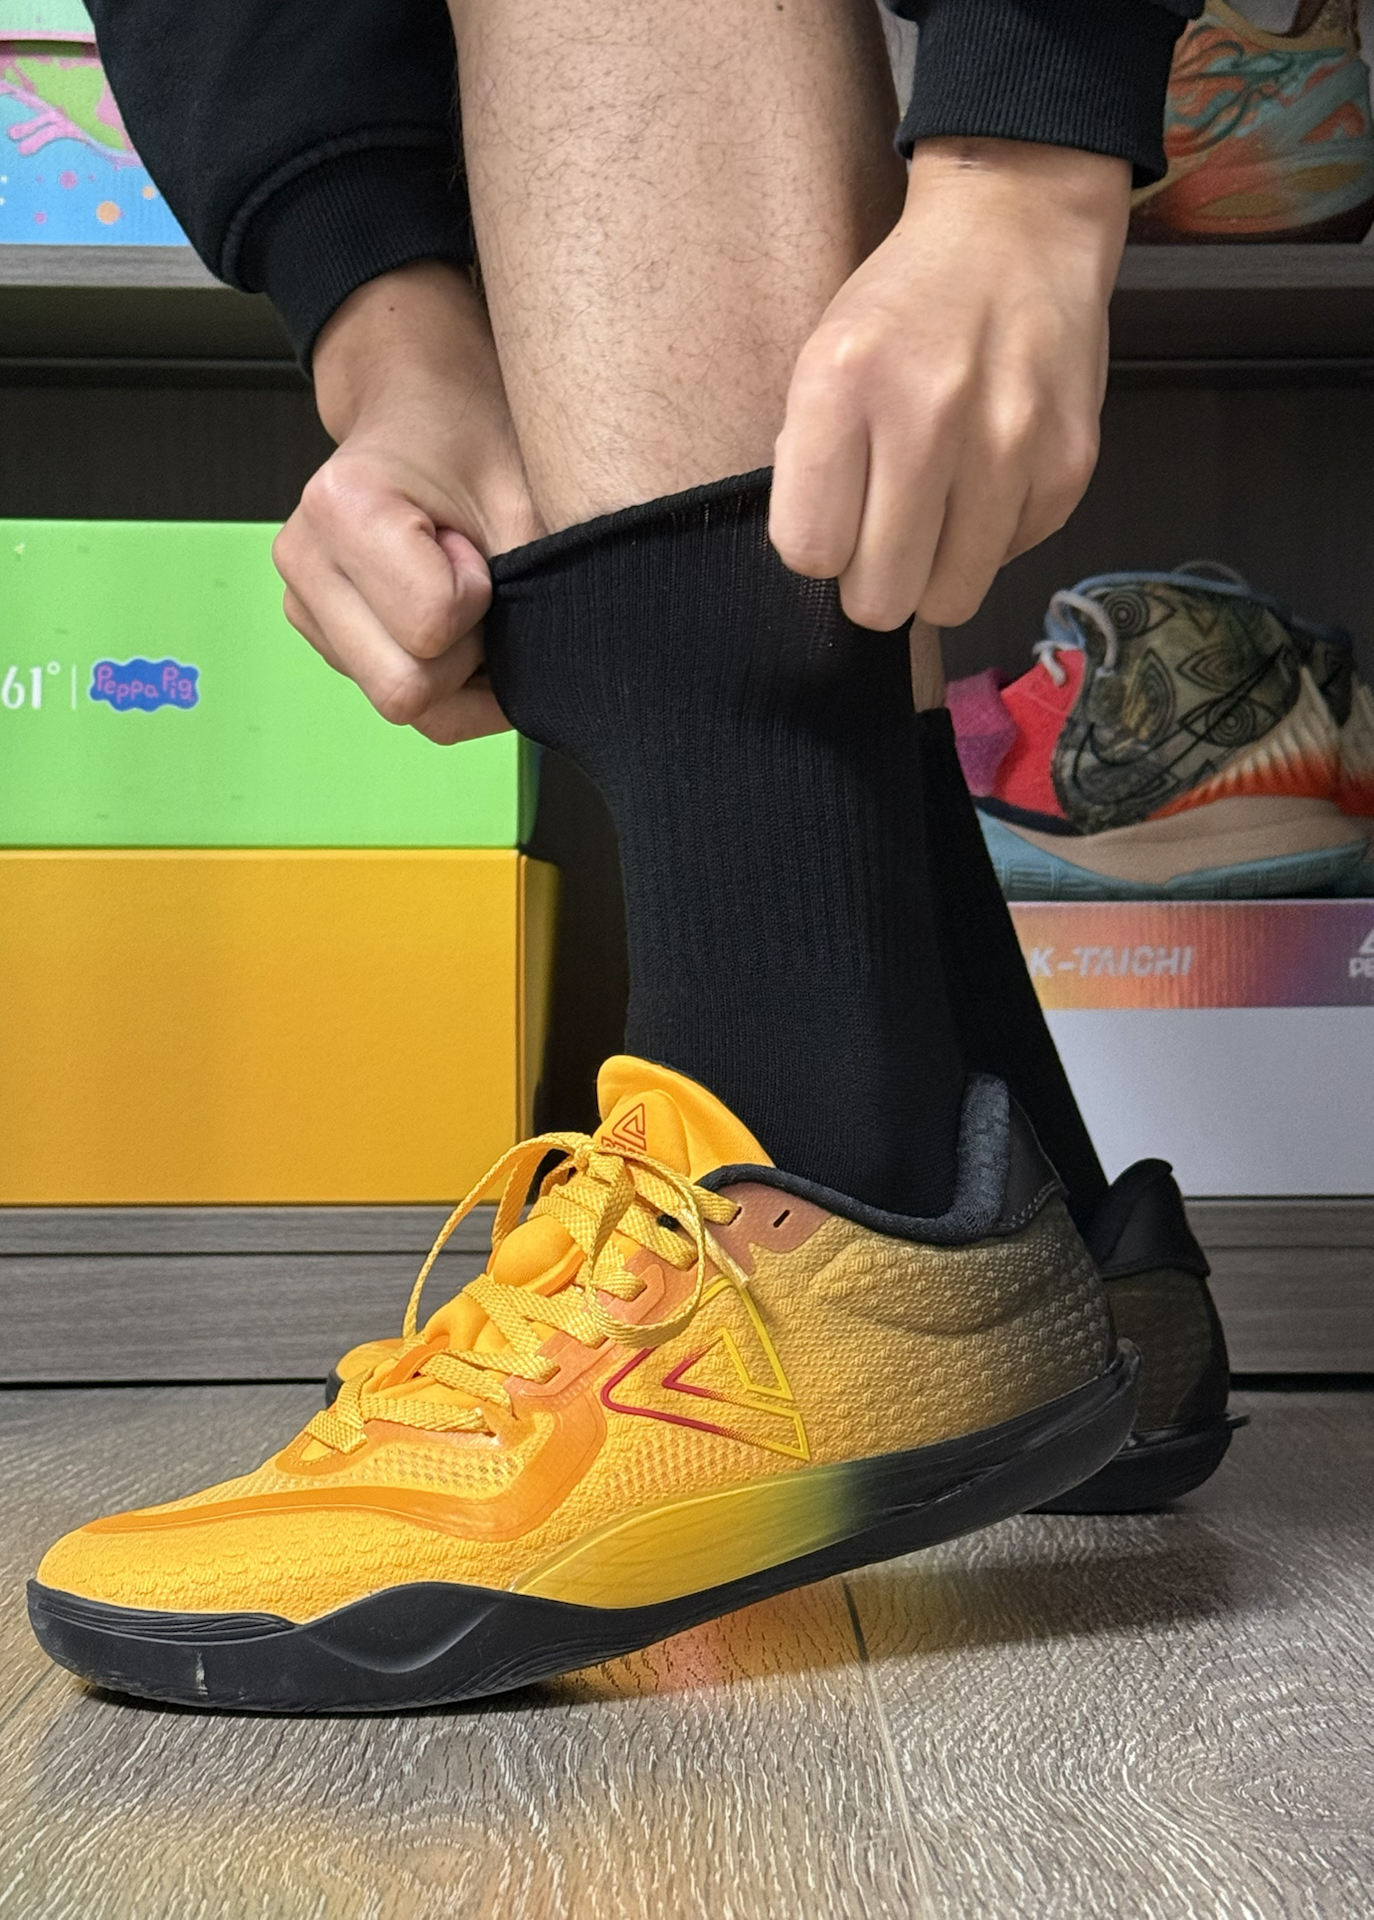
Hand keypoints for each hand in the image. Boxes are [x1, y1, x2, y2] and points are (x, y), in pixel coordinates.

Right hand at [273, 262, 540, 744]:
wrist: (423, 406)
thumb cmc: (473, 436)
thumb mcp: (526, 498)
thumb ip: (539, 586)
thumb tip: (561, 680)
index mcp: (344, 510)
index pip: (431, 631)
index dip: (480, 602)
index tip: (476, 545)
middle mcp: (304, 560)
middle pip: (404, 693)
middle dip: (465, 657)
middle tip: (476, 582)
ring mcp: (302, 601)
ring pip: (402, 704)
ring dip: (455, 668)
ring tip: (458, 591)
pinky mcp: (317, 628)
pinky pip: (397, 698)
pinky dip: (439, 674)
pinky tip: (444, 614)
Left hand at [769, 138, 1130, 635]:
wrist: (1019, 230)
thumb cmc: (904, 307)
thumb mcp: (823, 358)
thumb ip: (811, 462)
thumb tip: (825, 562)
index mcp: (844, 384)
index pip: (809, 551)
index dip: (819, 548)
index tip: (834, 518)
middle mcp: (928, 415)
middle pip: (881, 597)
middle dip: (876, 583)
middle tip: (885, 540)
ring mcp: (1010, 444)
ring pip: (950, 600)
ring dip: (936, 574)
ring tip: (938, 514)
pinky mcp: (1069, 466)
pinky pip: (1008, 559)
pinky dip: (992, 535)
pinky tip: (988, 475)